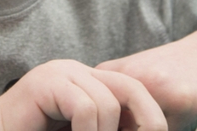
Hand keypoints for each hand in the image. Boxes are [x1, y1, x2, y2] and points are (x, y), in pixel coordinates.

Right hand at [0, 59, 166, 130]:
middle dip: (147, 117)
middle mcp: (75, 71)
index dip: (149, 114)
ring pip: (107, 102)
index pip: (130, 88)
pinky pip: (85, 107)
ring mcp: (61, 73)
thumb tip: (145, 130)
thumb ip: (103, 126)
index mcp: (85, 81)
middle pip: (129, 86)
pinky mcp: (48, 82)